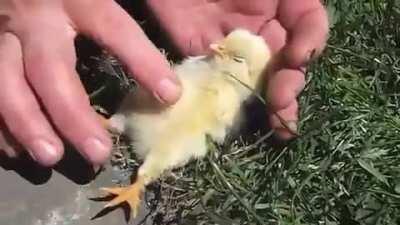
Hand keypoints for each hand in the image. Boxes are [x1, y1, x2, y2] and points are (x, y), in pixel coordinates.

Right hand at [0, 0, 180, 165]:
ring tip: (52, 157)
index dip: (143, 63)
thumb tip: (194, 42)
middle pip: (50, 71)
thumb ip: (149, 4)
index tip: (170, 96)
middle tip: (98, 153)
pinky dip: (1, 124)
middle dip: (72, 116)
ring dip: (28, 126)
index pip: (115, 30)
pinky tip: (18, 150)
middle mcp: (37, 16)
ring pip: (6, 84)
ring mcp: (3, 34)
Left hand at [147, 0, 328, 138]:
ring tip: (278, 124)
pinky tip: (237, 115)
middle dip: (288, 87)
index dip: (309, 47)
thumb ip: (298, 8)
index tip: (295, 58)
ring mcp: (233, 48)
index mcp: (283, 8)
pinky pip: (220, 83)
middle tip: (283, 106)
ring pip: (257, 80)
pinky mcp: (204, 58)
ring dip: (268, 104)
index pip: (308, 32)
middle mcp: (262, 32)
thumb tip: (299, 50)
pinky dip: (228, 101)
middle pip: (285, 66)